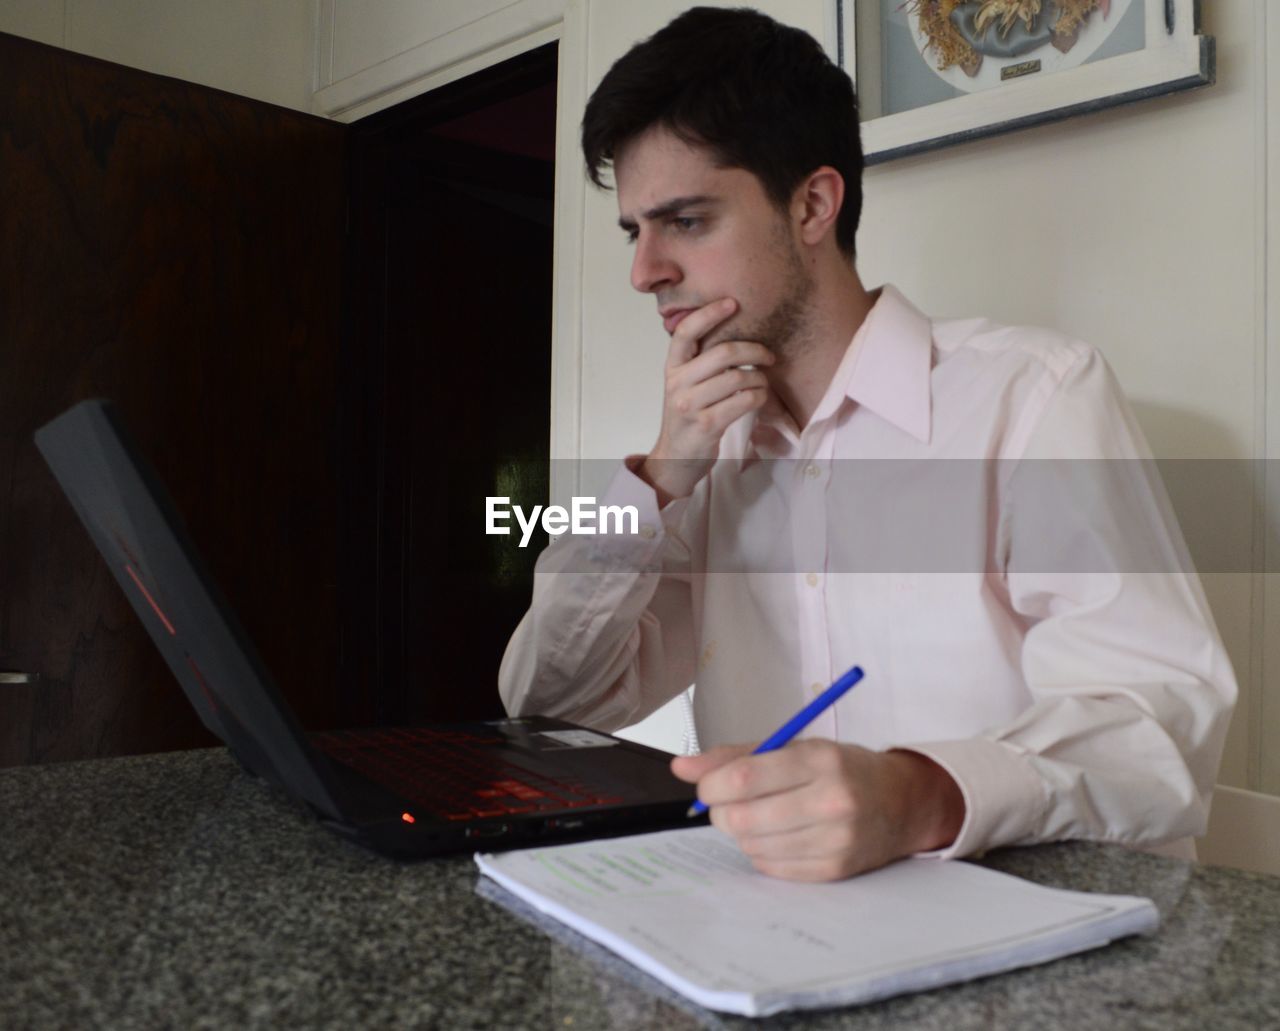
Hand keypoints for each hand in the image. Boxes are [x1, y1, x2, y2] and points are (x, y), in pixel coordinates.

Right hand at [640, 298, 774, 503]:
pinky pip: (744, 401)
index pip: (685, 332)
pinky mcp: (707, 425)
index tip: (732, 302)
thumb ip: (700, 362)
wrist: (676, 458)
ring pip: (738, 378)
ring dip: (759, 378)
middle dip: (754, 350)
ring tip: (763, 382)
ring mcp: (691, 405)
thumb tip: (737, 335)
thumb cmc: (688, 416)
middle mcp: (678, 384)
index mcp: (672, 368)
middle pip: (722, 353)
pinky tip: (759, 397)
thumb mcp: (684, 385)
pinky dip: (758, 396)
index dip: (709, 314)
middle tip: (769, 355)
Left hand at [670, 741, 964, 880]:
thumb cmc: (840, 769)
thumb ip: (735, 756)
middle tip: (729, 804)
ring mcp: (836, 840)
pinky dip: (762, 852)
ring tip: (761, 816)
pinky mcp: (834, 870)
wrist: (902, 803)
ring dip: (742, 832)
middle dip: (721, 813)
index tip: (706, 787)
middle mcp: (832, 800)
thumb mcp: (795, 746)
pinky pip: (770, 867)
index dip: (711, 785)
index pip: (745, 778)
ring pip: (752, 845)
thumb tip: (681, 768)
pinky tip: (778, 835)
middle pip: (742, 818)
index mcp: (820, 760)